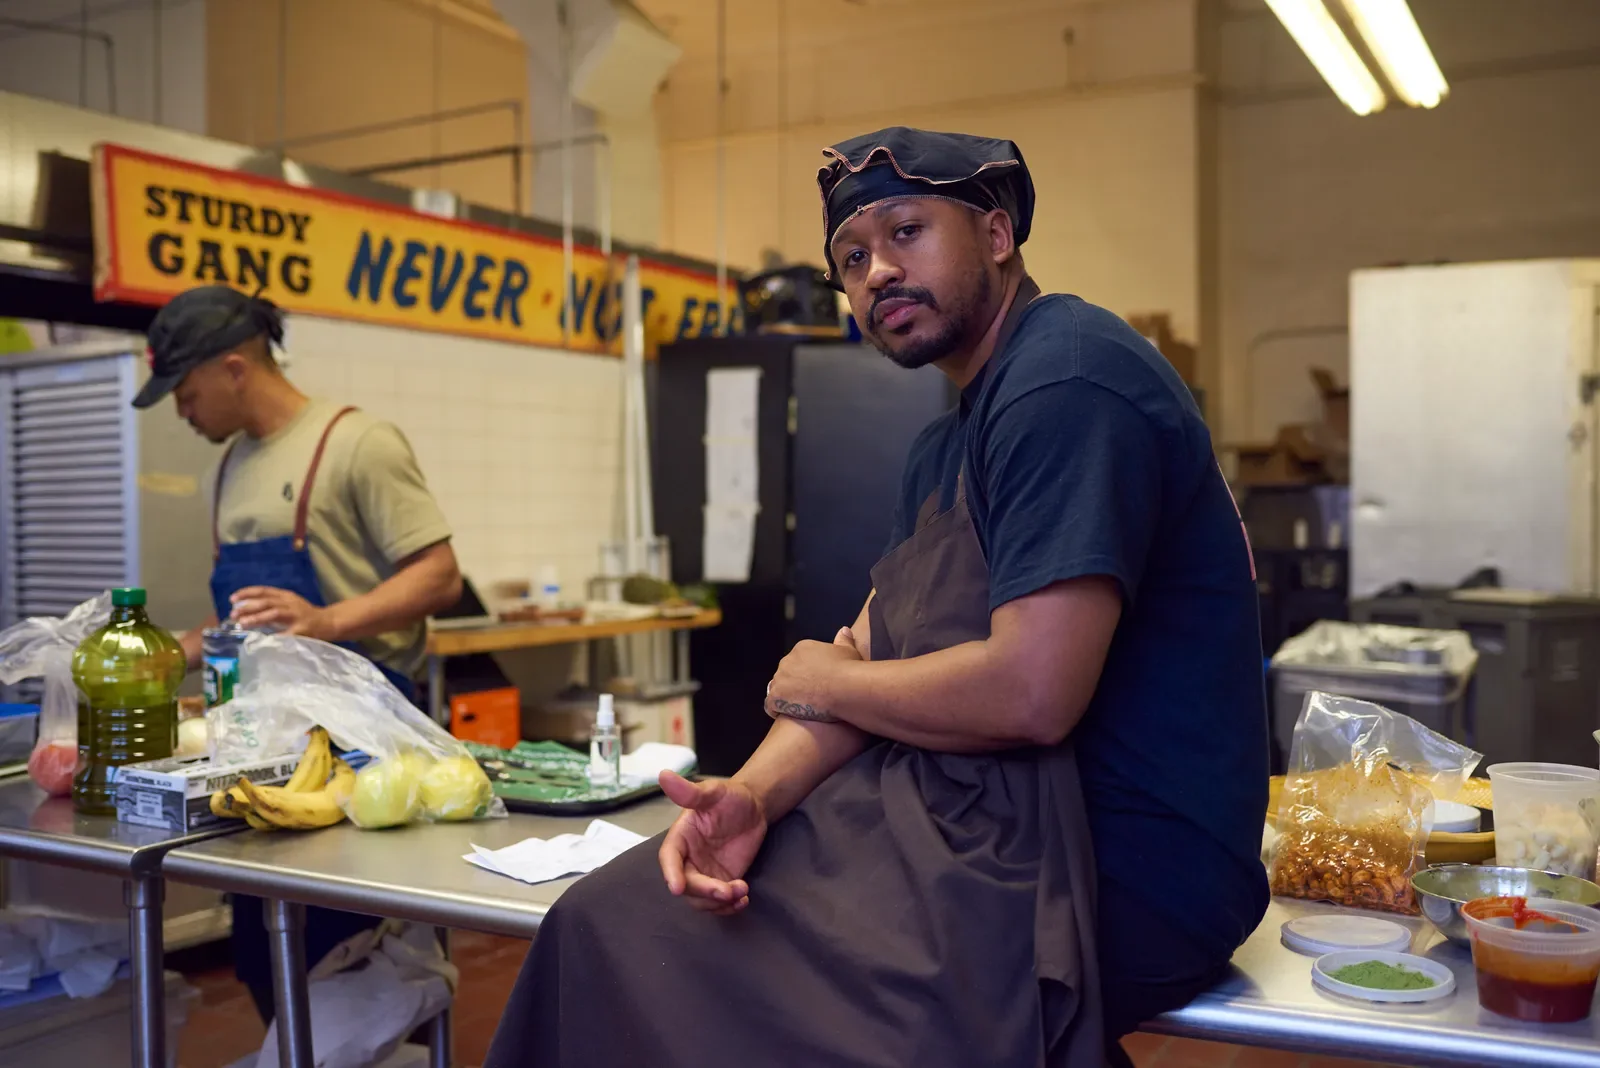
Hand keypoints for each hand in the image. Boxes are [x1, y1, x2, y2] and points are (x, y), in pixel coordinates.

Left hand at [230, 587, 337, 639]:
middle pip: (266, 601)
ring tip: (243, 623)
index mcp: (286, 596)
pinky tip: (262, 641)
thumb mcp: (289, 605)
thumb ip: (272, 606)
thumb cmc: (305, 615)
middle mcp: (290, 603)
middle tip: (233, 613)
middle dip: (248, 606)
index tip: (232, 598)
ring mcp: (296, 615)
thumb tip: (246, 611)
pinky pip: (285, 633)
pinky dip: (273, 637)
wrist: (329, 622)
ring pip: (273, 613)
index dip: (247, 593)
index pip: (264, 591)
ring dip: (257, 618)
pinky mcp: (302, 629)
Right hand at [658, 771, 766, 915]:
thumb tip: (663, 775)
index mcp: (681, 837)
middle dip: (705, 892)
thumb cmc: (731, 797)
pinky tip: (743, 899)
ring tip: (742, 891)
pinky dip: (729, 907)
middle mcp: (689, 859)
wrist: (755, 808)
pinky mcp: (722, 882)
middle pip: (687, 884)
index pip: (670, 858)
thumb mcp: (713, 791)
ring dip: (719, 902)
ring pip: (702, 899)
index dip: (671, 873)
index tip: (677, 888)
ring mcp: (705, 873)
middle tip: (727, 890)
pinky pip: (719, 903)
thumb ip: (690, 791)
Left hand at [764, 627, 861, 721]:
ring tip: (799, 708)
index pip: (797, 661)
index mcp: (802, 648)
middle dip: (794, 684)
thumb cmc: (849, 669)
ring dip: (785, 697)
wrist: (844, 687)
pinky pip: (770, 705)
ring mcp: (780, 679)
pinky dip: (776, 710)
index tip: (814, 683)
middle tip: (808, 697)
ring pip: (777, 689)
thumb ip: (843, 640)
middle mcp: (787, 661)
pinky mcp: (776, 697)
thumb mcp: (849, 651)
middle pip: (786, 674)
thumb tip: (843, 631)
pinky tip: (787, 715)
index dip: (805, 674)